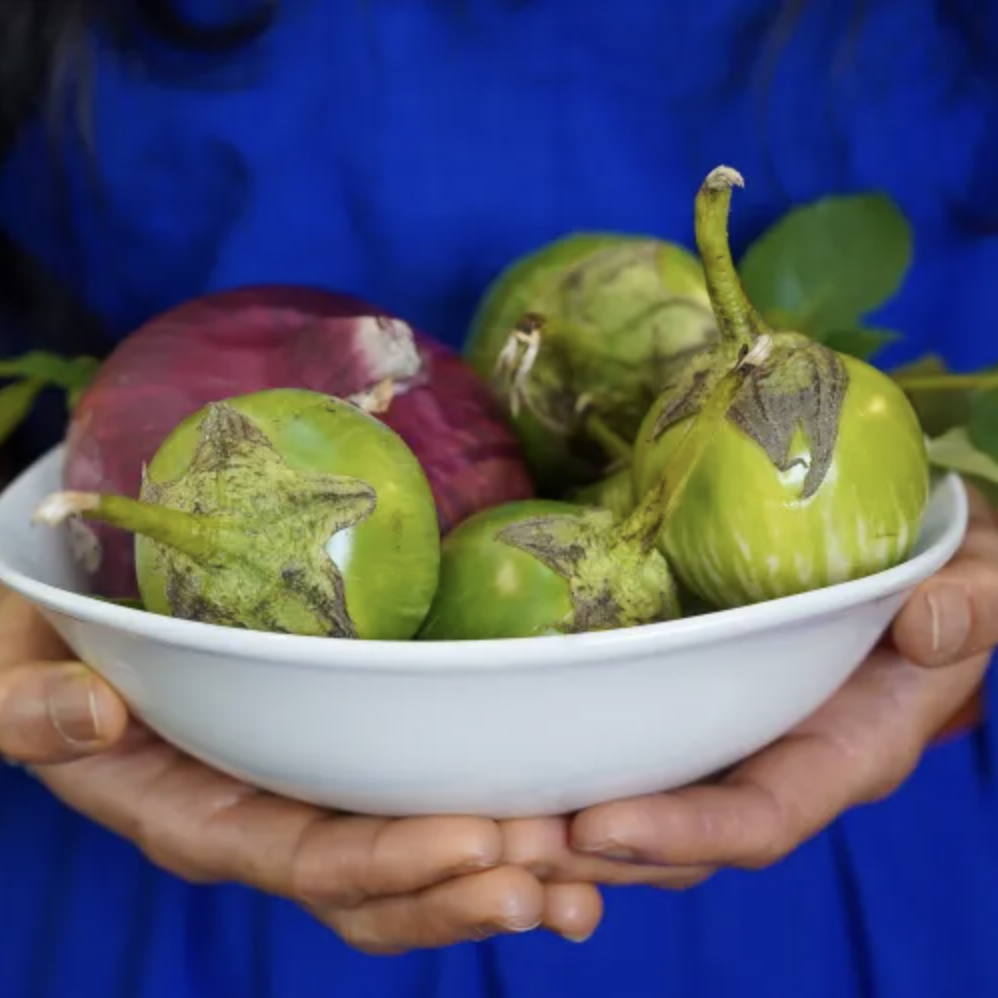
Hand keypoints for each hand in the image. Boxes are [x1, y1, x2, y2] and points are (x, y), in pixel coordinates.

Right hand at [0, 591, 601, 952]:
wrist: (59, 641)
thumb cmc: (33, 657)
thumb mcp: (7, 676)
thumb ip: (28, 710)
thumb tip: (94, 714)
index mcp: (192, 815)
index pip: (301, 859)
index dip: (387, 866)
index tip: (478, 847)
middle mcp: (259, 823)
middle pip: (374, 887)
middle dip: (468, 891)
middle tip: (564, 882)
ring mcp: (303, 797)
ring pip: (407, 864)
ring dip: (497, 876)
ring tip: (584, 877)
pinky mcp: (334, 760)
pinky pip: (411, 804)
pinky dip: (486, 824)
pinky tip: (557, 821)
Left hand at [502, 484, 995, 885]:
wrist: (918, 568)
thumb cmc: (952, 575)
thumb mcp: (985, 577)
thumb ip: (974, 605)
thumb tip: (932, 624)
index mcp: (843, 753)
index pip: (760, 817)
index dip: (682, 833)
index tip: (597, 830)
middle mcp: (775, 764)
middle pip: (676, 835)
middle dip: (588, 849)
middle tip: (498, 841)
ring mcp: (727, 740)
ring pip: (637, 804)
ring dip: (557, 820)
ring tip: (473, 816)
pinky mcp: (691, 705)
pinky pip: (626, 751)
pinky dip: (565, 766)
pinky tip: (498, 764)